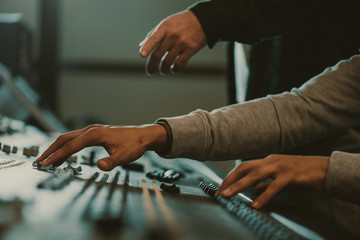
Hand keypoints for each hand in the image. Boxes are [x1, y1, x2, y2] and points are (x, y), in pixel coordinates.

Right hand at [36, 124, 167, 170]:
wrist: (142, 136)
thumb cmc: (133, 145)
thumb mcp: (123, 156)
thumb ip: (111, 162)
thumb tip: (99, 166)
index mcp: (95, 135)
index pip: (71, 146)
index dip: (57, 156)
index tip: (46, 165)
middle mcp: (91, 130)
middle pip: (64, 138)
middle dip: (51, 150)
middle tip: (39, 161)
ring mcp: (92, 130)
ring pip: (69, 137)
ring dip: (57, 148)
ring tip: (48, 160)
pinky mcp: (95, 133)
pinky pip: (75, 138)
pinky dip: (66, 146)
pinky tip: (64, 154)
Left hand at [139, 10, 206, 74]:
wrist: (203, 20)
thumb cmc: (182, 22)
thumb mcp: (167, 23)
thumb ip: (154, 34)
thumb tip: (142, 46)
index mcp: (165, 27)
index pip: (153, 39)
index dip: (147, 48)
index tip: (142, 56)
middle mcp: (173, 35)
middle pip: (158, 54)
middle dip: (152, 65)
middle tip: (150, 71)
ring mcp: (182, 42)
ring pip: (168, 62)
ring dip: (164, 69)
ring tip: (163, 71)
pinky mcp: (191, 49)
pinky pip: (180, 64)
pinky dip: (175, 69)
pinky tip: (173, 70)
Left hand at [217, 154, 329, 208]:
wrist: (325, 170)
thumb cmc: (303, 174)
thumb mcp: (281, 178)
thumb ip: (266, 184)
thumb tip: (253, 191)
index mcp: (268, 160)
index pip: (245, 166)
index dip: (232, 176)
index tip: (222, 187)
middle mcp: (271, 161)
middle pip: (245, 168)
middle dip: (230, 179)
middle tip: (220, 191)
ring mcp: (281, 167)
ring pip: (255, 175)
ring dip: (240, 185)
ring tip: (229, 195)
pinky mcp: (290, 175)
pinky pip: (274, 186)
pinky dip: (263, 196)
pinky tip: (256, 205)